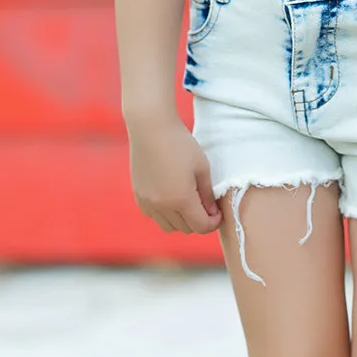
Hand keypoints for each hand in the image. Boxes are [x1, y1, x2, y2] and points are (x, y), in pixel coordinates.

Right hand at [127, 116, 221, 235]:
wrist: (151, 128)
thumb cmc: (180, 144)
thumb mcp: (202, 168)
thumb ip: (208, 195)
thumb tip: (212, 213)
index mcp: (181, 199)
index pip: (201, 226)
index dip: (213, 223)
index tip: (217, 213)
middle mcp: (162, 206)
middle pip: (185, 228)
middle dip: (198, 221)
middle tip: (205, 206)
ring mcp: (147, 202)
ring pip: (168, 226)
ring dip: (181, 220)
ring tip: (188, 203)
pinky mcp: (139, 196)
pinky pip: (154, 216)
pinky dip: (164, 214)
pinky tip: (170, 197)